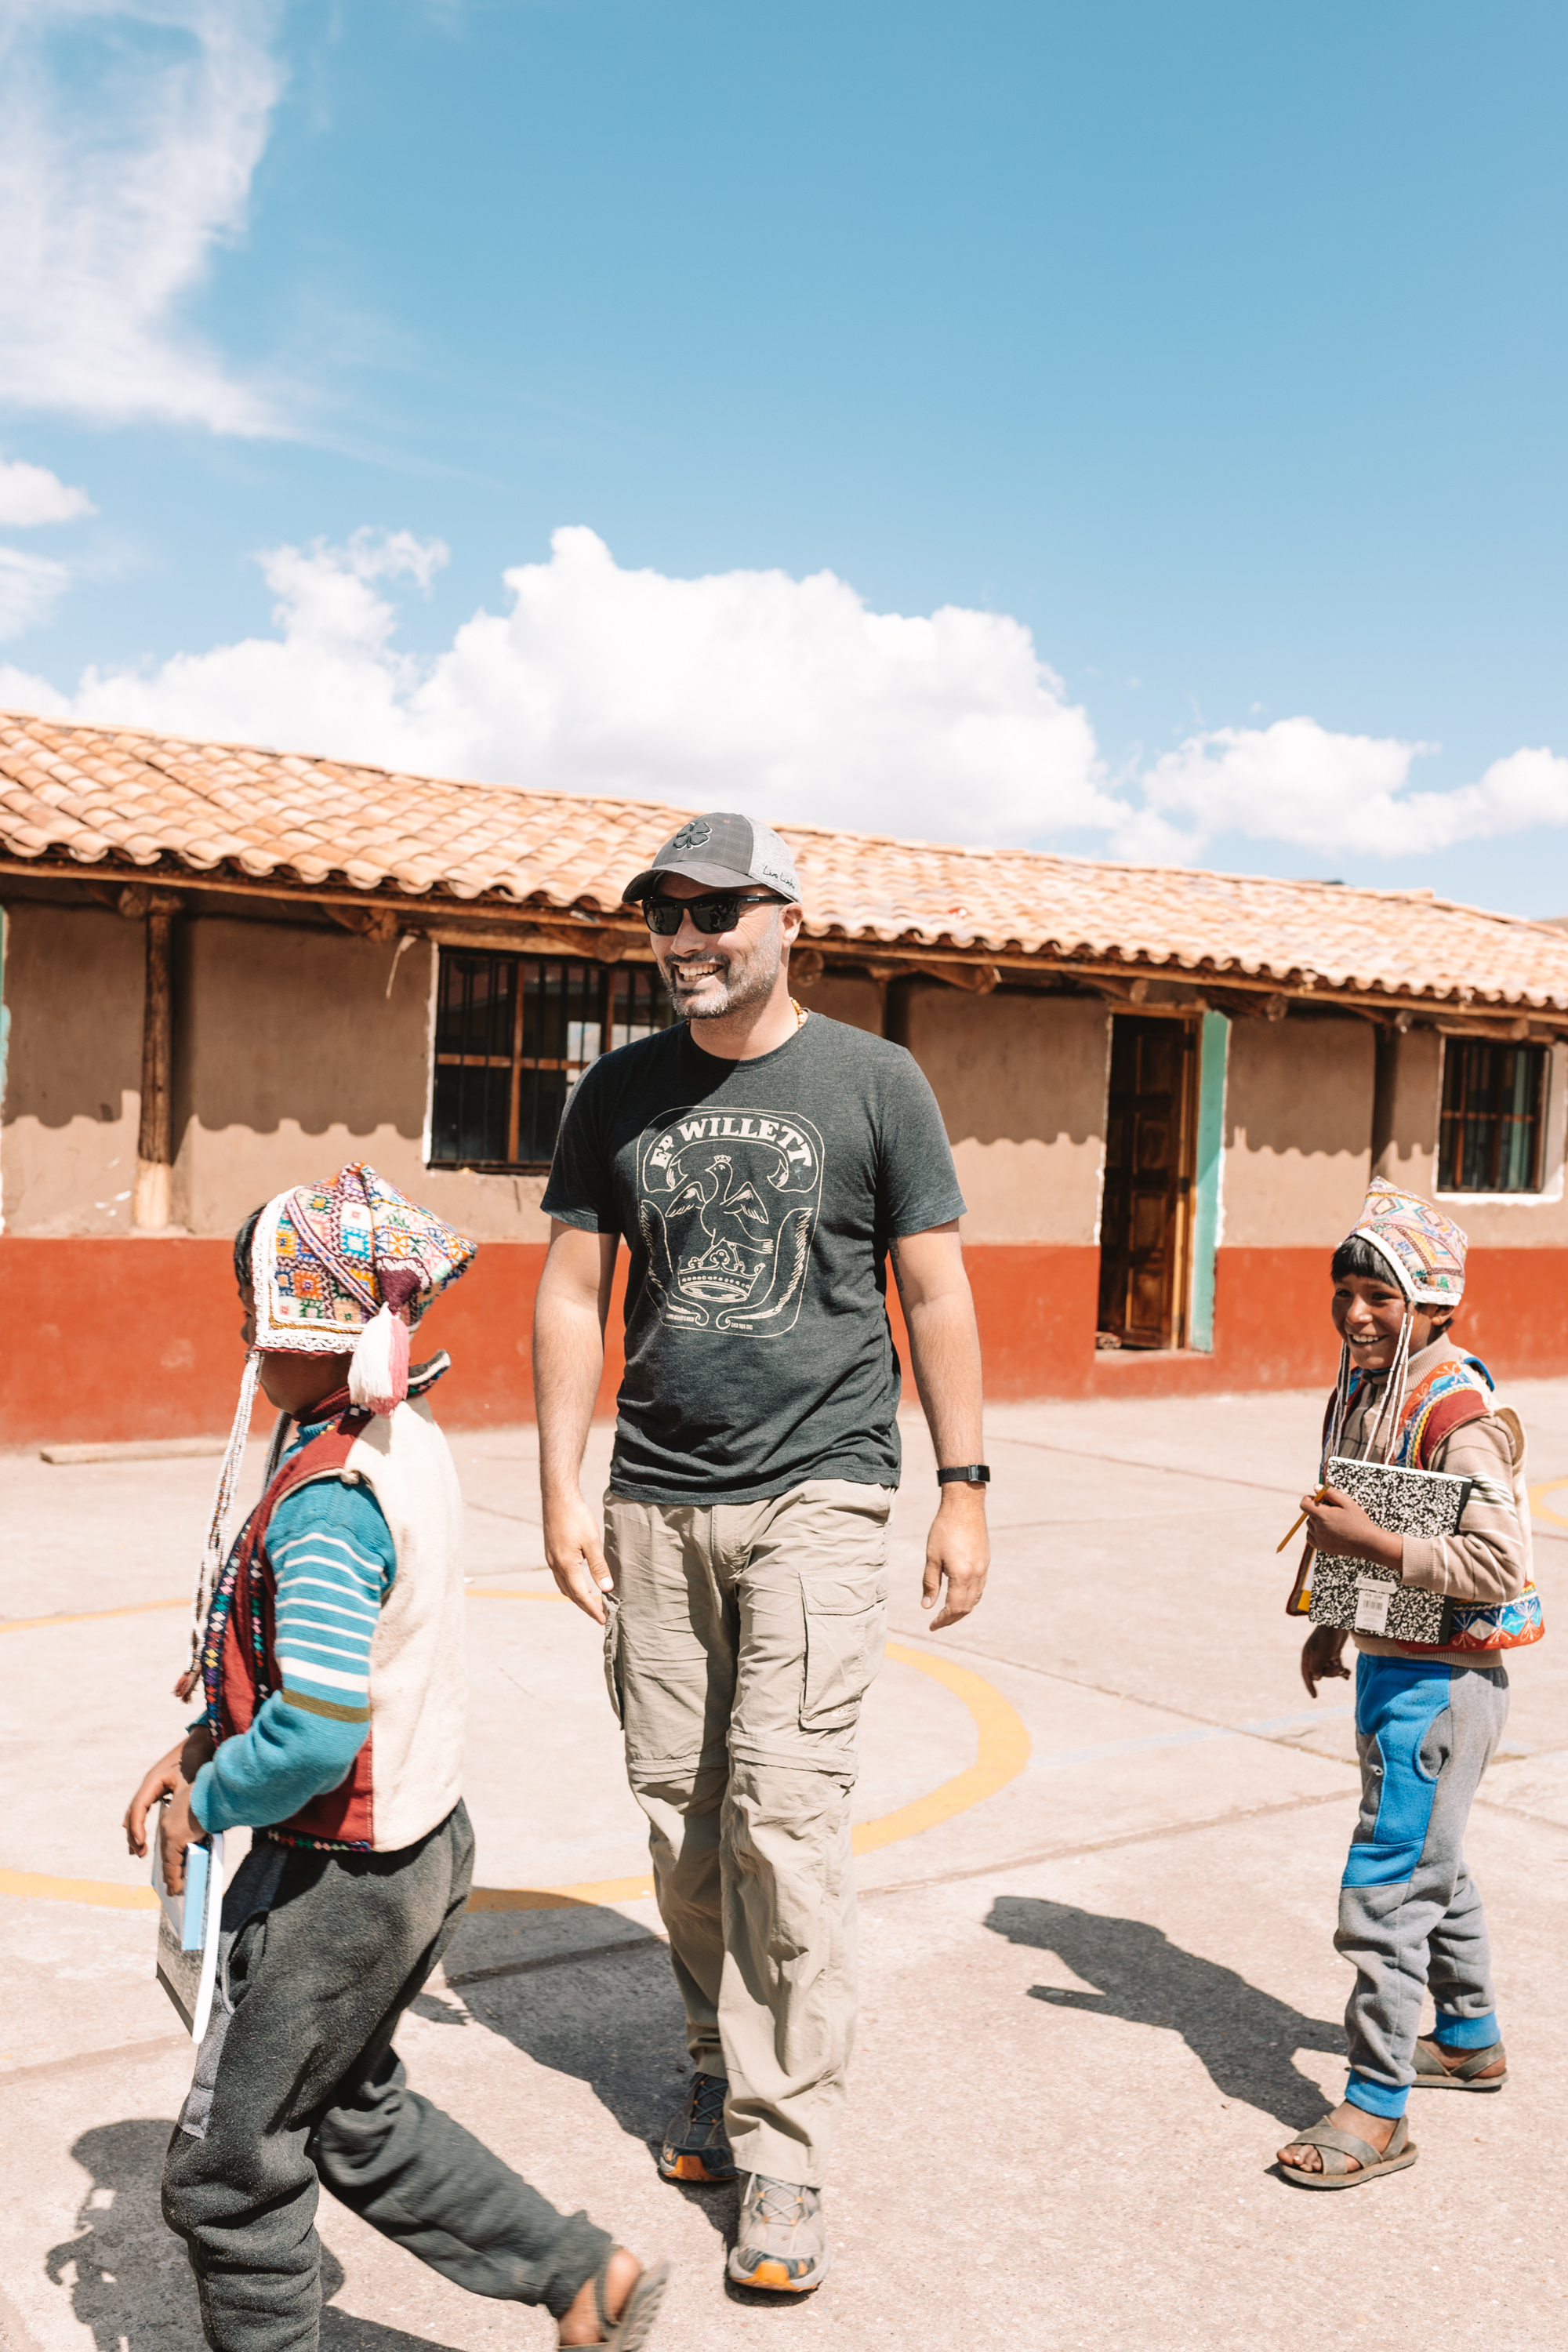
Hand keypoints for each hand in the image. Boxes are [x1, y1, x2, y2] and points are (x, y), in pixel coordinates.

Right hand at [123, 1726, 212, 1860]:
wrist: (205, 1738)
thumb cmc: (198, 1758)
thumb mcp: (190, 1783)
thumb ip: (183, 1803)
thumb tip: (181, 1827)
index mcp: (153, 1781)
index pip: (138, 1808)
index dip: (137, 1828)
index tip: (141, 1843)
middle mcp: (150, 1783)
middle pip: (134, 1812)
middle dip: (134, 1834)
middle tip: (139, 1854)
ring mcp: (154, 1784)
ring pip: (137, 1811)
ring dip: (136, 1830)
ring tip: (138, 1850)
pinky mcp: (162, 1786)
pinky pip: (146, 1807)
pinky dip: (142, 1822)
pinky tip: (144, 1835)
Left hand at [155, 1777, 206, 1897]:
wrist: (217, 1790)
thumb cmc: (216, 1798)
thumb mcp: (204, 1813)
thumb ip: (199, 1826)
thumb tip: (201, 1840)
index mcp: (173, 1814)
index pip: (169, 1839)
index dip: (170, 1855)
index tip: (172, 1866)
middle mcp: (167, 1823)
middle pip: (166, 1852)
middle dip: (170, 1868)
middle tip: (170, 1883)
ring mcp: (170, 1831)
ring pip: (169, 1860)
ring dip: (171, 1876)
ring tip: (173, 1889)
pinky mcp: (175, 1838)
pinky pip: (173, 1864)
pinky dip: (174, 1878)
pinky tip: (175, 1888)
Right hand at [542, 1488, 613, 1624]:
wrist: (557, 1498)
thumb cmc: (576, 1517)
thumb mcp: (592, 1541)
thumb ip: (599, 1566)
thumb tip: (606, 1588)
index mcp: (566, 1566)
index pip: (581, 1595)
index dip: (593, 1609)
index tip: (603, 1619)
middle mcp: (555, 1565)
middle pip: (571, 1594)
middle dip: (585, 1606)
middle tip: (599, 1614)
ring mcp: (551, 1558)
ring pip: (564, 1586)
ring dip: (577, 1596)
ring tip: (592, 1601)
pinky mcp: (551, 1551)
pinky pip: (561, 1576)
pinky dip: (571, 1584)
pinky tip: (580, 1581)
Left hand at [921, 1486, 989, 1629]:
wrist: (964, 1506)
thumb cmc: (944, 1529)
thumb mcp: (932, 1557)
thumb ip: (930, 1583)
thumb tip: (927, 1606)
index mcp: (962, 1575)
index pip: (954, 1608)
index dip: (943, 1620)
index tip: (932, 1625)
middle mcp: (977, 1575)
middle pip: (967, 1607)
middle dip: (952, 1618)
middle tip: (937, 1622)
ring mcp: (984, 1568)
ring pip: (975, 1598)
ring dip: (962, 1608)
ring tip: (947, 1611)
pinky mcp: (986, 1560)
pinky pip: (979, 1587)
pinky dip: (969, 1596)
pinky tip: (959, 1593)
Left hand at [1300, 1484, 1401, 1569]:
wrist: (1367, 1542)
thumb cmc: (1358, 1521)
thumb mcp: (1347, 1502)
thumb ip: (1330, 1493)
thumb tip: (1315, 1487)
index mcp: (1323, 1516)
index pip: (1304, 1504)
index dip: (1309, 1499)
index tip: (1319, 1500)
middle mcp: (1318, 1528)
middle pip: (1309, 1514)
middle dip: (1317, 1510)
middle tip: (1333, 1512)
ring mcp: (1319, 1539)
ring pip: (1310, 1525)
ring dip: (1317, 1521)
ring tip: (1333, 1522)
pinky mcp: (1322, 1547)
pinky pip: (1310, 1537)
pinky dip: (1315, 1532)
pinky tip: (1327, 1531)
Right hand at [1301, 1626, 1350, 1697]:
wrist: (1338, 1623)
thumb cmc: (1326, 1637)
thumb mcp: (1320, 1654)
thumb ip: (1317, 1667)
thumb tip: (1316, 1679)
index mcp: (1308, 1656)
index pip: (1307, 1674)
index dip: (1310, 1686)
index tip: (1315, 1696)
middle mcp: (1315, 1656)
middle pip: (1321, 1673)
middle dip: (1331, 1673)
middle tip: (1339, 1668)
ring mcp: (1325, 1655)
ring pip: (1330, 1670)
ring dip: (1337, 1672)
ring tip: (1345, 1670)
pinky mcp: (1334, 1653)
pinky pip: (1336, 1666)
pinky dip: (1342, 1670)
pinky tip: (1347, 1675)